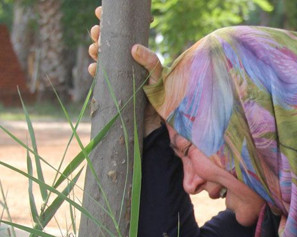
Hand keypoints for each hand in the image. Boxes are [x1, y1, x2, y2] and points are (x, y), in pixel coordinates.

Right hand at [88, 5, 162, 132]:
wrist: (155, 125)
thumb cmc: (161, 99)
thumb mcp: (159, 77)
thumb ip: (151, 62)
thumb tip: (134, 48)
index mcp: (137, 54)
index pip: (122, 33)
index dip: (110, 21)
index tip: (99, 11)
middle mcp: (126, 62)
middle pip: (108, 41)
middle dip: (99, 34)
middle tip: (97, 31)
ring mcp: (118, 74)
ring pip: (101, 56)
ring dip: (95, 49)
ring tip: (95, 48)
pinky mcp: (111, 88)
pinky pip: (100, 76)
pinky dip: (95, 70)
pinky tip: (94, 68)